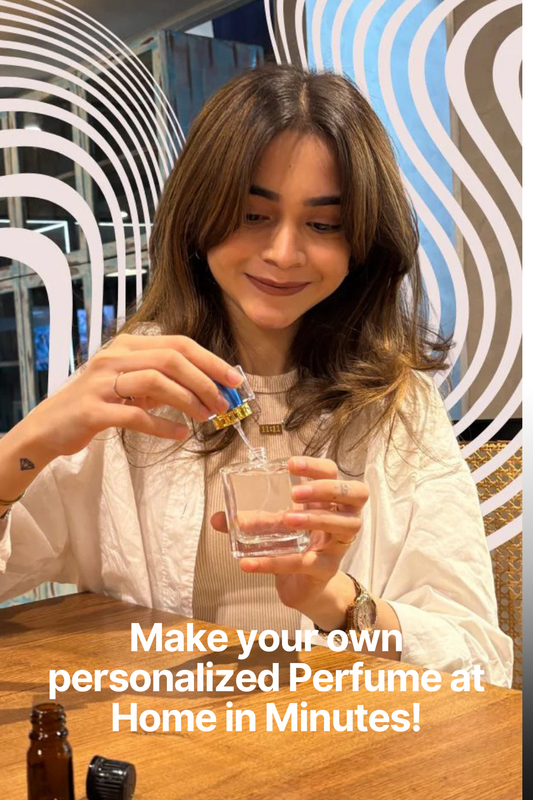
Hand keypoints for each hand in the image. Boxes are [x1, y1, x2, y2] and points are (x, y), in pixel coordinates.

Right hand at [17, 334, 242, 460]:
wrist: (50, 427)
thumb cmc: (97, 405)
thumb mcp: (130, 385)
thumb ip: (162, 381)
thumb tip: (208, 387)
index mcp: (128, 346)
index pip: (178, 344)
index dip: (210, 361)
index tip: (235, 379)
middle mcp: (114, 357)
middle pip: (171, 359)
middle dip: (204, 381)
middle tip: (224, 403)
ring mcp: (102, 382)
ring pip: (156, 381)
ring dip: (188, 400)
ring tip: (207, 417)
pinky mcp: (94, 410)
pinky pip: (136, 415)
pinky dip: (163, 425)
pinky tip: (180, 434)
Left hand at [210, 456, 368, 614]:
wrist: (303, 587)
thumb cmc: (295, 545)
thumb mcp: (273, 527)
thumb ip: (250, 521)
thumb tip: (216, 518)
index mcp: (328, 500)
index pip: (333, 473)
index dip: (316, 467)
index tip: (290, 465)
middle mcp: (342, 517)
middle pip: (356, 494)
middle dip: (326, 489)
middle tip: (295, 493)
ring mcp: (338, 544)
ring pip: (344, 525)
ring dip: (316, 519)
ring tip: (287, 520)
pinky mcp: (326, 569)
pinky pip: (307, 562)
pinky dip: (276, 562)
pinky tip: (249, 563)